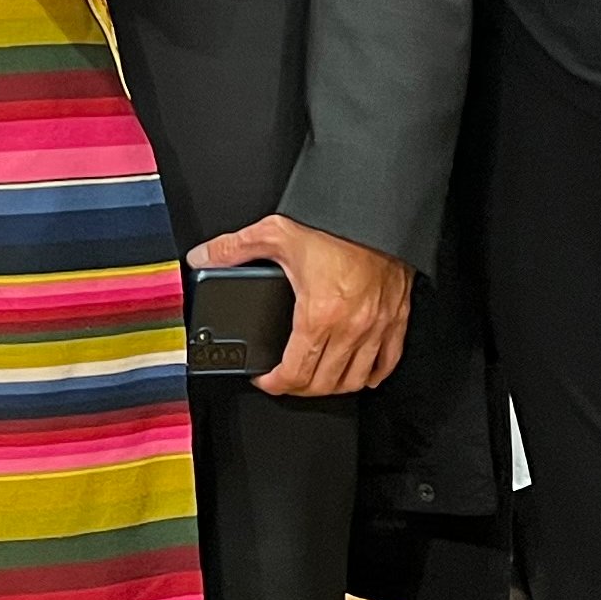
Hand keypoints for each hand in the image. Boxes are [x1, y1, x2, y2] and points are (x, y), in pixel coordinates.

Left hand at [188, 216, 412, 397]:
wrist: (379, 211)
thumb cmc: (337, 224)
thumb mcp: (276, 232)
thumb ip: (234, 248)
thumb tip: (204, 256)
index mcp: (319, 314)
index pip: (295, 373)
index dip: (274, 384)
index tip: (265, 380)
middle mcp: (350, 328)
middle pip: (323, 384)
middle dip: (297, 388)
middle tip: (284, 380)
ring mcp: (376, 327)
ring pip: (354, 380)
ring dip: (331, 386)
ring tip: (314, 379)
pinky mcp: (396, 319)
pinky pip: (386, 363)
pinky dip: (371, 374)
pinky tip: (359, 372)